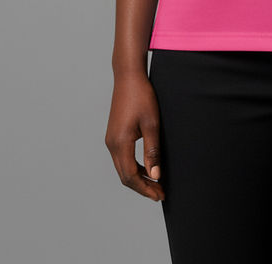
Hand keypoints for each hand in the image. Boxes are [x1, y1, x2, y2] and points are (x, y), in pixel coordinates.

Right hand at [105, 70, 165, 201]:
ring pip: (122, 168)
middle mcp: (111, 144)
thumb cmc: (142, 97)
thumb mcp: (152, 124)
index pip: (131, 176)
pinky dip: (133, 167)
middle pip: (125, 176)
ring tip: (155, 183)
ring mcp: (111, 139)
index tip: (160, 195)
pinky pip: (122, 158)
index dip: (146, 188)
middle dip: (142, 187)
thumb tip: (155, 176)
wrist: (128, 77)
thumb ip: (152, 151)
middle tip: (160, 194)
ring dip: (138, 178)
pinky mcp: (114, 135)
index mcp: (120, 143)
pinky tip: (147, 167)